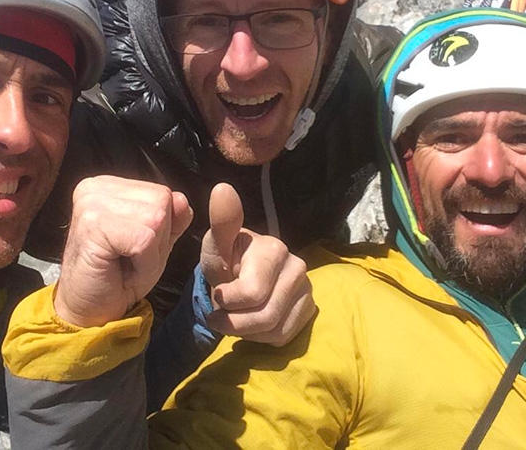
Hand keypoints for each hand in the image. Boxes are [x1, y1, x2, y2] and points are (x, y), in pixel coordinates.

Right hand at [54, 175, 192, 327]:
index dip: (161, 228)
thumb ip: (172, 219)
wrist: (87, 312)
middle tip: (129, 258)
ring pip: (156, 219)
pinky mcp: (92, 224)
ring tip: (124, 262)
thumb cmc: (119, 278)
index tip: (134, 248)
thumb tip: (183, 200)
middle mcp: (97, 187)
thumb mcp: (155, 243)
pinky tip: (118, 268)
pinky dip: (142, 263)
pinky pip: (144, 239)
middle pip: (162, 202)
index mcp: (110, 186)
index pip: (164, 193)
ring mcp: (91, 202)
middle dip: (157, 238)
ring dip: (149, 253)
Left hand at [199, 183, 315, 346]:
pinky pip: (283, 337)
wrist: (240, 275)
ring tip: (238, 313)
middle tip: (223, 311)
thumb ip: (221, 222)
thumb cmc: (227, 260)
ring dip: (246, 330)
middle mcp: (298, 267)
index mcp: (275, 250)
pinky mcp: (309, 309)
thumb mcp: (216, 246)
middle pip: (263, 318)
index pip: (251, 295)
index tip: (217, 293)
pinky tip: (253, 320)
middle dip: (234, 321)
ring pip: (273, 331)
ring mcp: (307, 289)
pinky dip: (261, 337)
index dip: (226, 302)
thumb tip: (222, 188)